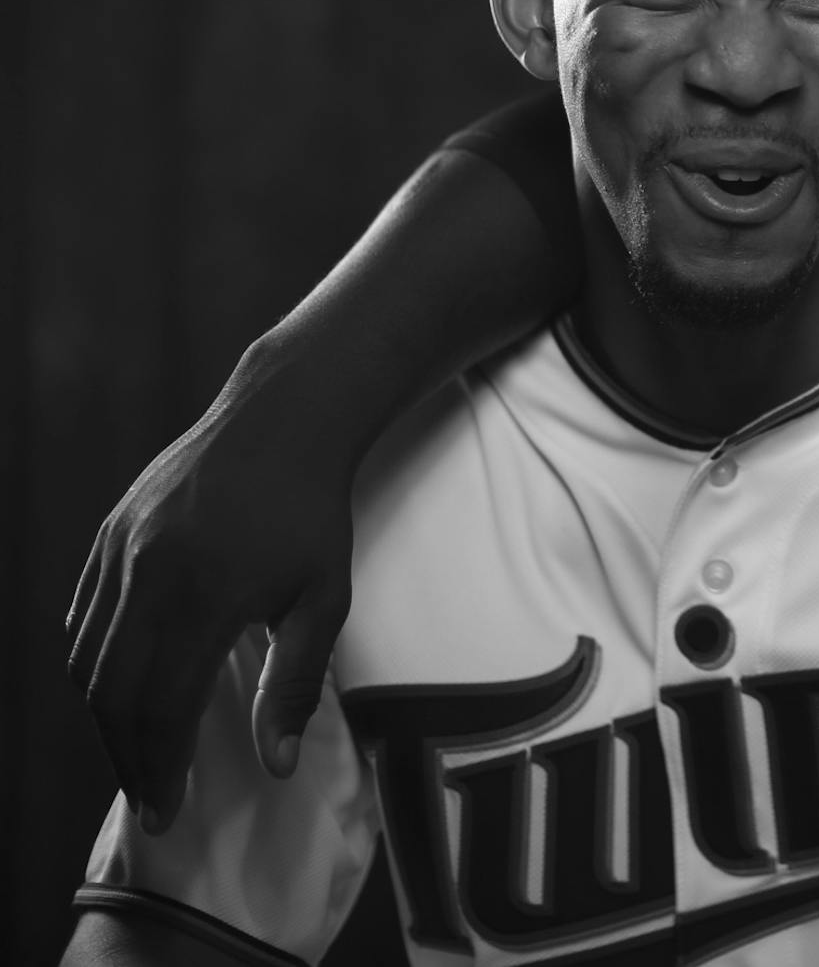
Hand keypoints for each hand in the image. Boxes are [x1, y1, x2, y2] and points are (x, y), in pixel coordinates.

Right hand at [65, 340, 357, 833]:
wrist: (281, 421)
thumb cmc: (314, 514)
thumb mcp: (323, 599)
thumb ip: (296, 684)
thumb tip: (278, 765)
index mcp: (204, 596)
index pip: (161, 707)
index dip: (159, 767)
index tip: (168, 810)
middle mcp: (147, 576)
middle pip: (112, 694)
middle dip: (127, 755)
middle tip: (150, 798)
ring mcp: (118, 552)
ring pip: (86, 659)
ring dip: (106, 716)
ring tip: (138, 752)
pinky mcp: (107, 535)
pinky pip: (82, 617)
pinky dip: (90, 664)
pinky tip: (117, 690)